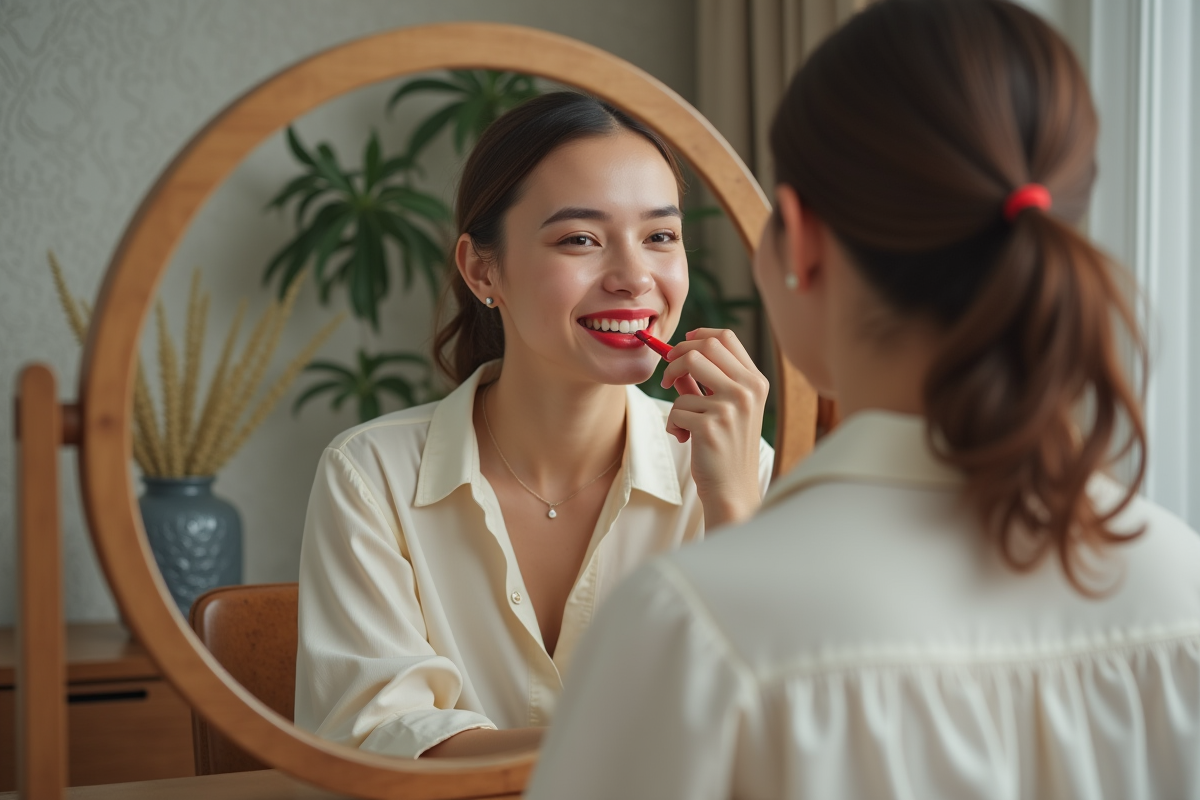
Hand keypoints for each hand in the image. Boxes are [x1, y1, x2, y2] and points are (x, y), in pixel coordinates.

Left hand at [660, 329, 769, 528]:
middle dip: (676, 356)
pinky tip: (684, 438)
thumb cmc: (727, 447)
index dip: (698, 336)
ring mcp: (730, 407)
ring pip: (684, 374)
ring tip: (680, 416)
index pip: (725, 338)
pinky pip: (676, 409)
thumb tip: (678, 355)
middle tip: (667, 376)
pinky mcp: (710, 425)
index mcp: (755, 381)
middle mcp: (747, 390)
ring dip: (673, 393)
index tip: (681, 347)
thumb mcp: (726, 409)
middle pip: (703, 347)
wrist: (732, 488)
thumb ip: (705, 382)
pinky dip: (673, 424)